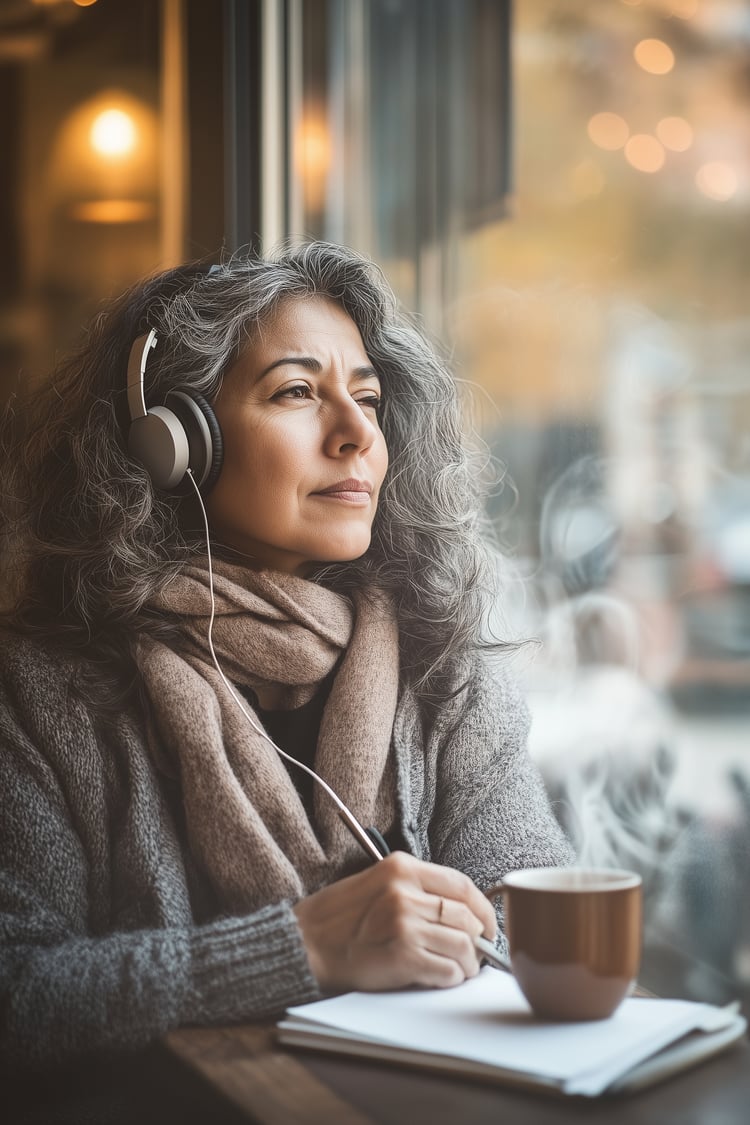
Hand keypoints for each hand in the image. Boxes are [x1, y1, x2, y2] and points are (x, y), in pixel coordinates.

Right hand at [293, 852, 496, 992]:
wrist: (305, 943)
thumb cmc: (340, 917)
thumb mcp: (378, 884)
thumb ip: (416, 889)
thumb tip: (461, 911)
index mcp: (402, 868)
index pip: (462, 884)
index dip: (484, 908)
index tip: (487, 925)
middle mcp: (405, 892)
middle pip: (467, 916)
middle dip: (479, 940)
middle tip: (477, 953)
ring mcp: (404, 924)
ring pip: (463, 944)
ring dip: (469, 963)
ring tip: (461, 969)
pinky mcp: (402, 955)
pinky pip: (447, 969)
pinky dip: (453, 977)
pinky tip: (444, 977)